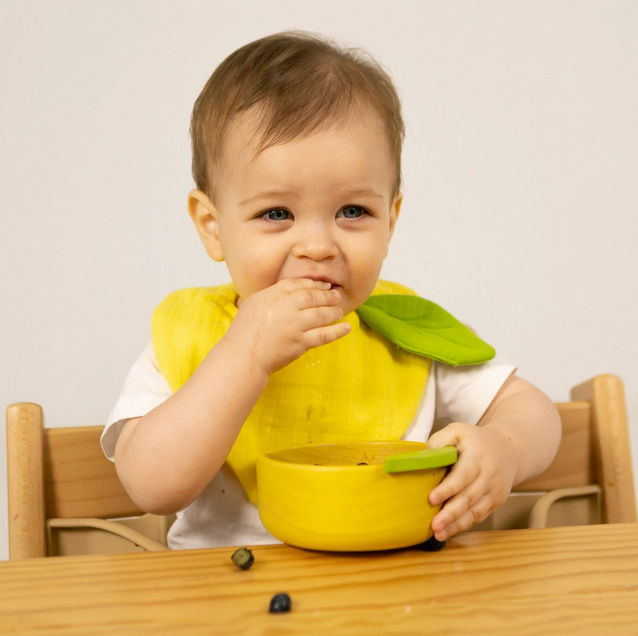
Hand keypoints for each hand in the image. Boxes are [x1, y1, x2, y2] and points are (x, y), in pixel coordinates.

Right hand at [224, 278, 350, 375]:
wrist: (243, 355)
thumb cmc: (244, 331)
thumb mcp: (254, 303)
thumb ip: (273, 295)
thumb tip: (291, 293)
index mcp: (273, 295)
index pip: (299, 285)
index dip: (314, 285)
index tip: (324, 286)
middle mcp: (286, 307)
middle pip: (313, 297)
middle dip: (328, 295)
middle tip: (337, 295)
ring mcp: (295, 325)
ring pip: (321, 314)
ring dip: (333, 311)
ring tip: (340, 311)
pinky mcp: (300, 343)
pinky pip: (323, 335)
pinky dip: (337, 331)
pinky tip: (346, 328)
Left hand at [426, 422, 516, 540]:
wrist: (508, 450)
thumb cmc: (474, 440)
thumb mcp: (458, 431)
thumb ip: (440, 441)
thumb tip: (423, 458)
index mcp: (478, 456)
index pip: (463, 475)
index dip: (448, 488)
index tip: (432, 498)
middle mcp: (489, 476)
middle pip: (469, 497)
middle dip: (450, 513)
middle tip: (434, 525)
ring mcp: (494, 491)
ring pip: (475, 511)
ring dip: (456, 524)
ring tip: (438, 534)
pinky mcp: (495, 502)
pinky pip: (479, 516)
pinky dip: (464, 525)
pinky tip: (449, 531)